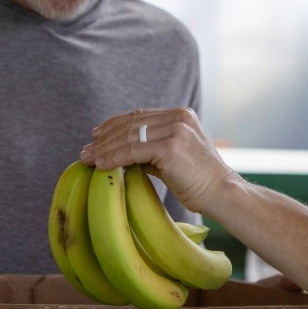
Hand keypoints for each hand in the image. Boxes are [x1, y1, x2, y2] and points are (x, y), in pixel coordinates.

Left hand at [80, 108, 239, 216]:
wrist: (221, 193)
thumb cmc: (198, 180)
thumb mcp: (174, 157)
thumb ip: (152, 149)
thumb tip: (122, 153)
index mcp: (181, 115)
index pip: (140, 116)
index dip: (115, 124)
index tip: (96, 135)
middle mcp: (179, 118)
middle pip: (132, 124)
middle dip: (105, 137)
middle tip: (86, 149)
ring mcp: (176, 131)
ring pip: (129, 137)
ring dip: (104, 148)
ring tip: (86, 158)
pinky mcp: (171, 148)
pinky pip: (133, 151)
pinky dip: (113, 158)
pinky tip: (100, 165)